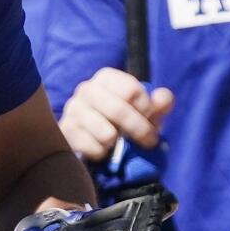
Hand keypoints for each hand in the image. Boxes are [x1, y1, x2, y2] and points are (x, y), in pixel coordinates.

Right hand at [58, 67, 174, 162]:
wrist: (92, 136)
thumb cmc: (125, 120)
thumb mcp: (146, 111)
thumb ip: (159, 103)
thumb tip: (163, 98)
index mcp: (106, 77)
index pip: (131, 90)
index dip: (146, 109)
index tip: (150, 119)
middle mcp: (86, 89)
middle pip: (119, 110)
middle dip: (139, 129)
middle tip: (148, 141)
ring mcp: (73, 109)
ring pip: (107, 133)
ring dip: (119, 143)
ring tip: (119, 142)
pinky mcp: (66, 131)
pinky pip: (94, 148)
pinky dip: (104, 153)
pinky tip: (103, 148)